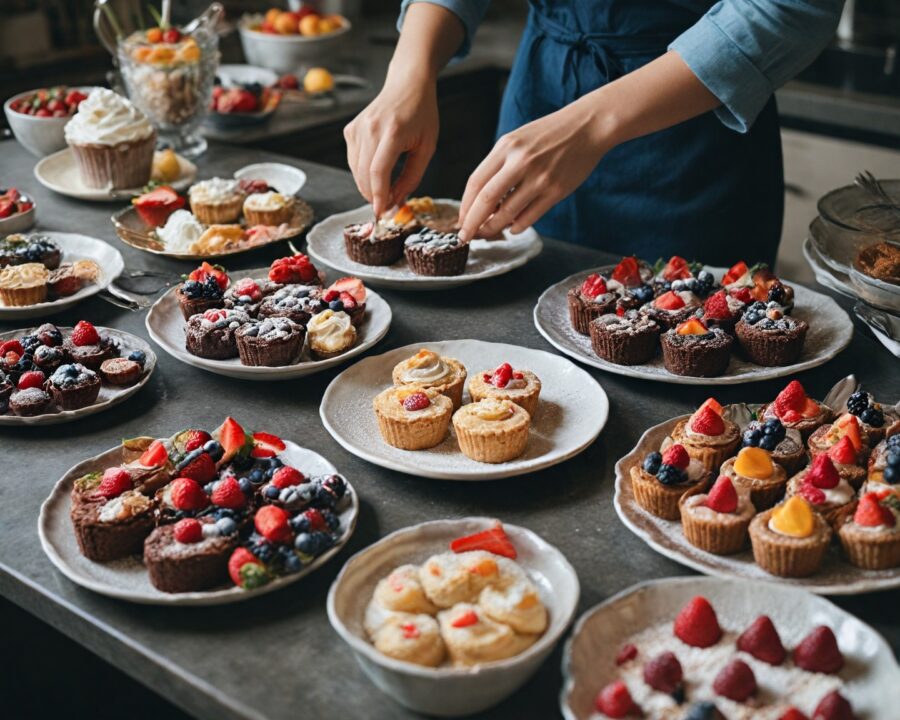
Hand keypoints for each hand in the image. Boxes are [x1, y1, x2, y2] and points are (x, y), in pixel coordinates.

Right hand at [343, 75, 438, 216]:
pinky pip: (353, 161)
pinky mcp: (350, 130)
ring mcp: (357, 128)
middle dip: (374, 196)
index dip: (378, 195)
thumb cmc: (422, 114)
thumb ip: (412, 177)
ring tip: (385, 190)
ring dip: (368, 186)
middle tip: (387, 206)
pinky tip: (377, 171)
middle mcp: (370, 128)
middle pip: (363, 174)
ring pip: (355, 171)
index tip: (382, 213)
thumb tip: (396, 201)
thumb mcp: (427, 147)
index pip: (378, 171)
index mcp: (392, 132)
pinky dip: (362, 173)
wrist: (407, 84)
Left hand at [457, 101, 611, 240]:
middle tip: (466, 236)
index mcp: (506, 147)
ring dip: (494, 228)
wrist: (587, 127)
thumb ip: (499, 166)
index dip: (465, 206)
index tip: (461, 220)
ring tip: (488, 233)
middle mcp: (520, 162)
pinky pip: (529, 217)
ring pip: (507, 213)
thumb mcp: (517, 140)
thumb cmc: (548, 135)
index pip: (475, 183)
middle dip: (472, 224)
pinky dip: (516, 226)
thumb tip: (481, 202)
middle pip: (486, 201)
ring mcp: (539, 177)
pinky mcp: (556, 191)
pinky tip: (512, 228)